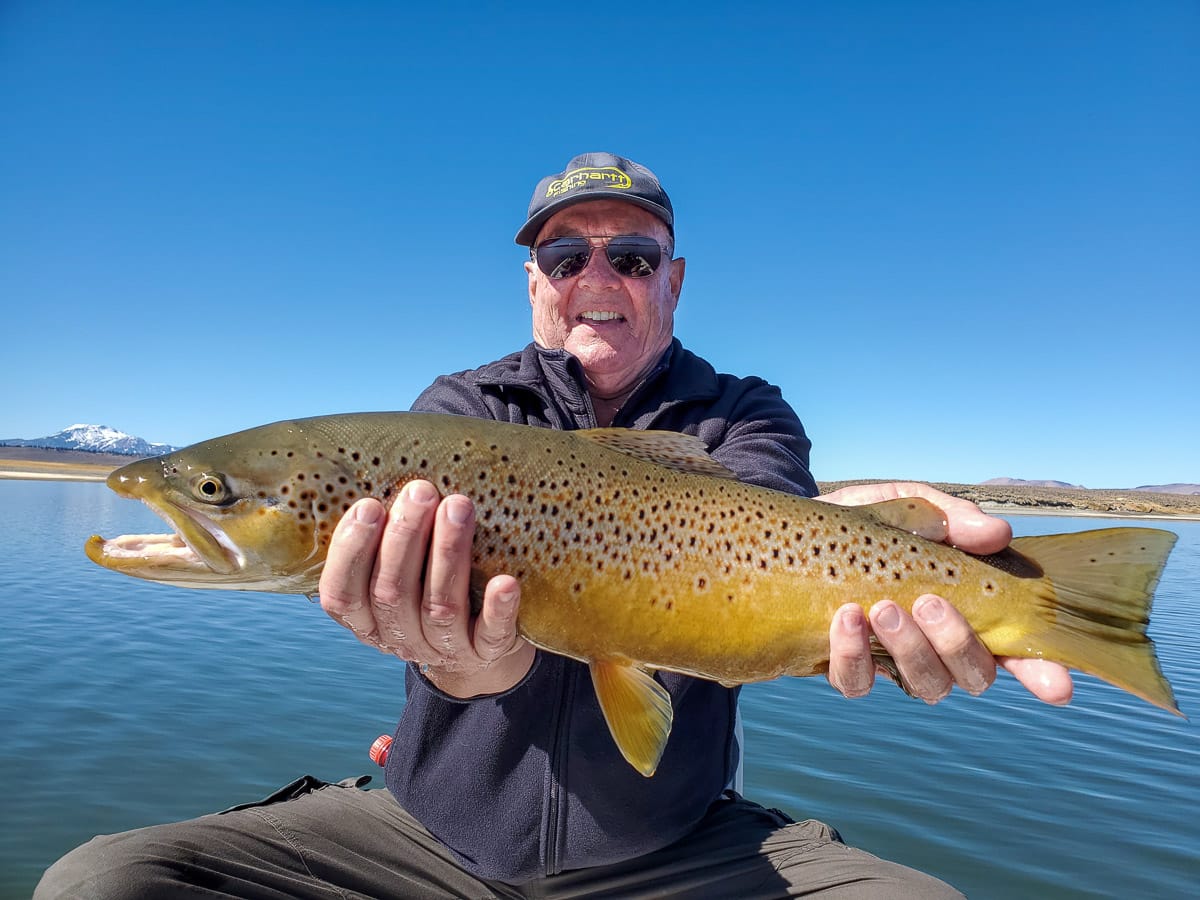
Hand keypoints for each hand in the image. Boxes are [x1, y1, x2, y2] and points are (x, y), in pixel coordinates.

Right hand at [318, 480, 534, 697]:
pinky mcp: (488, 653)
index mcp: (366, 620)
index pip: (342, 594)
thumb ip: (386, 536)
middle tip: (421, 492)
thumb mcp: (400, 569)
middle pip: (392, 594)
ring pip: (440, 607)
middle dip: (405, 538)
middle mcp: (400, 639)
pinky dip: (497, 608)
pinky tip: (506, 581)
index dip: (351, 552)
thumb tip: (386, 470)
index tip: (368, 505)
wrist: (480, 650)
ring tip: (458, 506)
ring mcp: (445, 650)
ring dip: (448, 554)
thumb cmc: (430, 586)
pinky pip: (491, 634)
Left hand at [818, 482, 1072, 705]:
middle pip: (972, 675)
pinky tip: (846, 618)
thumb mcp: (906, 506)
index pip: (1012, 649)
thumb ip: (949, 517)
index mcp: (963, 608)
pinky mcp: (842, 665)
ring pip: (923, 685)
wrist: (798, 525)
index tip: (1056, 685)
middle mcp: (934, 645)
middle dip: (959, 645)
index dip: (1038, 672)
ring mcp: (890, 660)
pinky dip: (853, 655)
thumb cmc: (864, 520)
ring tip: (885, 609)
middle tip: (931, 603)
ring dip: (910, 650)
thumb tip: (997, 533)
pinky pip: (856, 682)